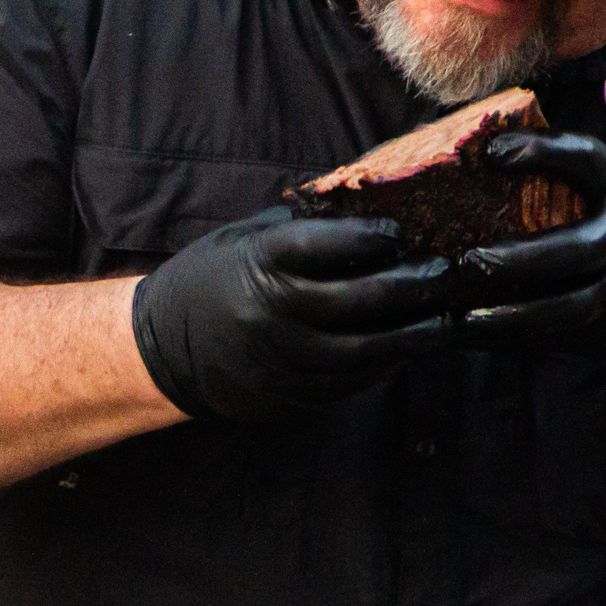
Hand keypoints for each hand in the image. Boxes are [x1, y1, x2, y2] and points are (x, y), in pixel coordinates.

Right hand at [131, 208, 459, 423]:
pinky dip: (383, 364)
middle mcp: (269, 315)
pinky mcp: (288, 396)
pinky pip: (348, 382)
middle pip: (355, 301)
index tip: (399, 233)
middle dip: (407, 287)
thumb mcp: (245, 239)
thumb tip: (368, 209)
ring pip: (361, 351)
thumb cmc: (213, 280)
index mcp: (257, 265)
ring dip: (410, 336)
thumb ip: (301, 228)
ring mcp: (280, 361)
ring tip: (443, 320)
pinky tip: (406, 348)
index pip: (323, 246)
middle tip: (444, 274)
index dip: (368, 238)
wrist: (161, 348)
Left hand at [455, 131, 605, 363]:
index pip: (586, 159)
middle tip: (470, 261)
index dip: (541, 151)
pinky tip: (476, 337)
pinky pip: (562, 337)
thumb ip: (571, 178)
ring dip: (513, 316)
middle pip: (576, 251)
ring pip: (569, 308)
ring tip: (465, 319)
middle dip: (520, 260)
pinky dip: (516, 339)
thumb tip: (483, 158)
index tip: (492, 153)